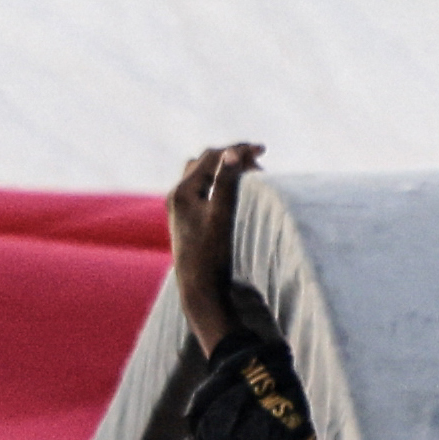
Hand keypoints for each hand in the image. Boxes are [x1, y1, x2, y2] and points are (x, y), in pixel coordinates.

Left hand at [167, 140, 263, 354]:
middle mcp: (177, 195)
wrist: (199, 290)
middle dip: (231, 158)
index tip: (261, 149)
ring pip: (201, 174)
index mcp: (183, 191)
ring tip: (247, 175)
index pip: (212, 157)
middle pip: (205, 162)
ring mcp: (179, 208)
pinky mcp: (185, 219)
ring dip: (223, 170)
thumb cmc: (211, 255)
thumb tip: (232, 152)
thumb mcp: (222, 216)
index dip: (237, 150)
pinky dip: (218, 183)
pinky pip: (201, 189)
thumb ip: (227, 182)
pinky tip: (232, 193)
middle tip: (258, 164)